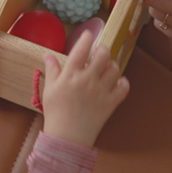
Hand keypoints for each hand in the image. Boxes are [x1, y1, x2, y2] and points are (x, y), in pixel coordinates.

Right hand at [41, 31, 128, 147]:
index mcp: (71, 75)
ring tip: (106, 68)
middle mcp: (87, 80)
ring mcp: (101, 91)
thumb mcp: (49, 89)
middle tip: (99, 52)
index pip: (81, 49)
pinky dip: (123, 82)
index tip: (88, 35)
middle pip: (103, 55)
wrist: (67, 137)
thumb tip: (47, 54)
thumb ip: (51, 69)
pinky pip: (124, 87)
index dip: (86, 38)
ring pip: (114, 69)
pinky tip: (117, 82)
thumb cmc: (56, 113)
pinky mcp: (111, 103)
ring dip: (112, 65)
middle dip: (102, 49)